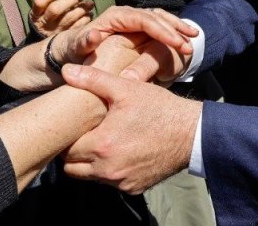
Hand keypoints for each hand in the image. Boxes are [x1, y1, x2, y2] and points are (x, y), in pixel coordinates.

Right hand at [31, 0, 93, 36]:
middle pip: (55, 10)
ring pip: (69, 19)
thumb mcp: (41, 6)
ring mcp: (55, 32)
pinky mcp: (66, 38)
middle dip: (70, 0)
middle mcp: (44, 23)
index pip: (40, 1)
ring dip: (81, 9)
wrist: (46, 43)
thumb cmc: (45, 17)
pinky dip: (85, 20)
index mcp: (36, 13)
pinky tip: (90, 14)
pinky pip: (77, 28)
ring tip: (90, 3)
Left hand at [53, 6, 194, 82]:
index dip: (161, 30)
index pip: (143, 19)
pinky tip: (186, 38)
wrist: (70, 49)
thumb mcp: (77, 48)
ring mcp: (133, 18)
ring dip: (177, 27)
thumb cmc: (74, 51)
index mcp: (115, 16)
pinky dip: (174, 30)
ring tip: (194, 39)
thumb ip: (84, 42)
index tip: (176, 43)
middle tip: (190, 45)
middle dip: (174, 30)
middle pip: (155, 17)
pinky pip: (160, 24)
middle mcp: (126, 13)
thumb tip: (92, 35)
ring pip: (160, 18)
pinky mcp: (138, 26)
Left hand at [62, 64, 200, 193]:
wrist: (192, 133)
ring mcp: (122, 182)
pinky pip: (112, 183)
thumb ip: (93, 79)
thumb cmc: (159, 108)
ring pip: (90, 177)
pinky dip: (111, 171)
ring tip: (101, 142)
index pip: (66, 149)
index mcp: (101, 145)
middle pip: (72, 168)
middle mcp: (108, 170)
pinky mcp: (134, 188)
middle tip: (83, 135)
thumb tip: (65, 70)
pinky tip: (120, 152)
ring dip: (90, 164)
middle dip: (73, 153)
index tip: (72, 127)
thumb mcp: (126, 88)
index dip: (67, 137)